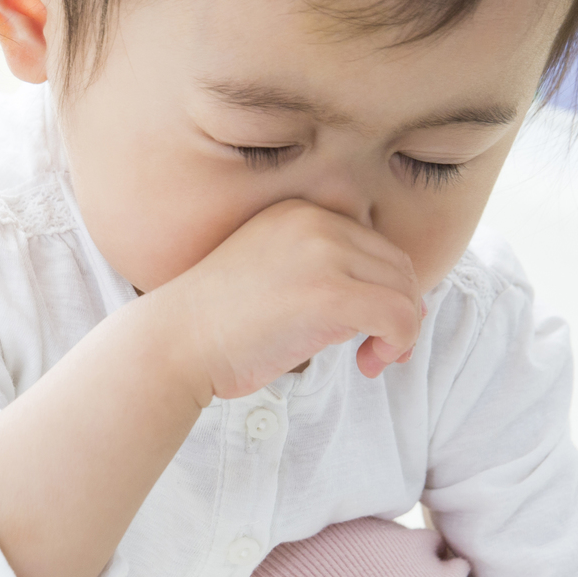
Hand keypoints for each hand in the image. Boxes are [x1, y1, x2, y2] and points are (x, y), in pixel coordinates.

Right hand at [146, 197, 423, 401]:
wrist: (173, 344)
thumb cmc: (217, 328)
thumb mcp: (272, 275)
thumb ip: (323, 272)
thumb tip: (397, 302)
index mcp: (299, 212)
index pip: (376, 246)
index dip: (385, 292)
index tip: (369, 330)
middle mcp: (315, 221)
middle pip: (397, 267)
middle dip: (400, 313)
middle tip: (377, 351)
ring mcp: (323, 254)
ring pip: (404, 293)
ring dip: (400, 332)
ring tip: (371, 359)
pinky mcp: (329, 293)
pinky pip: (399, 316)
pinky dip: (397, 343)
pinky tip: (367, 364)